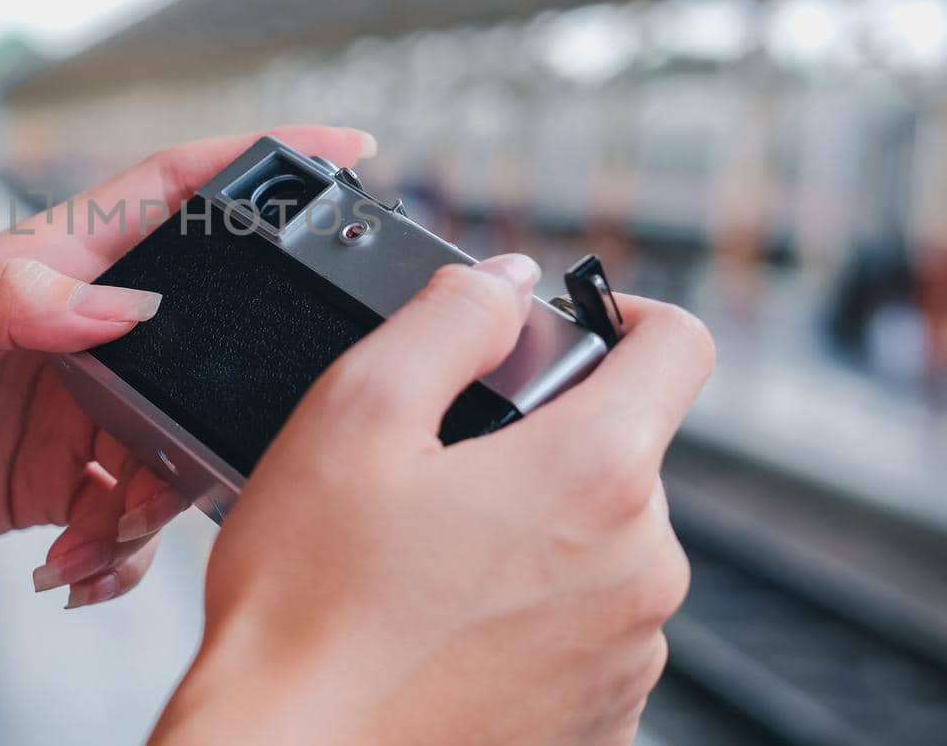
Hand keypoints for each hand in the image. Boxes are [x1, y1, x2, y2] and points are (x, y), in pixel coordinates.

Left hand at [0, 126, 375, 605]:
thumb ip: (6, 299)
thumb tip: (117, 303)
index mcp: (45, 265)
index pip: (165, 191)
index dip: (253, 161)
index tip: (339, 147)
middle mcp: (73, 327)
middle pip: (198, 341)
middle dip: (221, 403)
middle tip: (188, 460)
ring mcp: (79, 404)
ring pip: (179, 441)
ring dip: (158, 504)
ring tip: (95, 538)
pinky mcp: (68, 476)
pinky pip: (137, 510)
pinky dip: (125, 550)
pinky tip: (76, 566)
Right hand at [153, 257, 712, 744]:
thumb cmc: (309, 602)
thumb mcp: (354, 412)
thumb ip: (448, 321)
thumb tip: (505, 283)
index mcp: (594, 476)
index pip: (677, 345)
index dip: (620, 311)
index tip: (562, 330)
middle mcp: (640, 569)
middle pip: (624, 447)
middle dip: (545, 433)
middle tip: (438, 462)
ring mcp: (627, 653)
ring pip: (603, 539)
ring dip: (536, 524)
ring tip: (427, 553)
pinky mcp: (601, 717)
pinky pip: (588, 623)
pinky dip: (533, 605)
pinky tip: (444, 620)